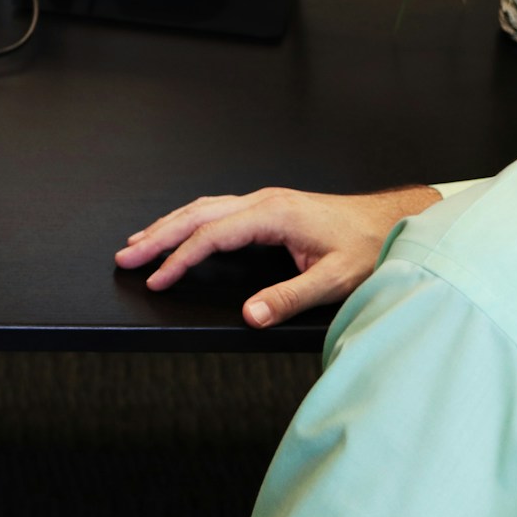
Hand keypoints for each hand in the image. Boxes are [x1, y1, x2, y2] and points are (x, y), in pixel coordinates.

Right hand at [115, 185, 440, 326]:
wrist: (392, 223)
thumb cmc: (368, 248)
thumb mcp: (335, 279)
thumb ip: (289, 297)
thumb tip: (250, 315)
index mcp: (273, 214)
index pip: (212, 236)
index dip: (179, 259)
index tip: (156, 280)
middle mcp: (263, 201)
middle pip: (197, 215)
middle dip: (157, 236)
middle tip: (125, 257)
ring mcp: (265, 201)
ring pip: (203, 208)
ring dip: (168, 226)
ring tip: (139, 244)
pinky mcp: (269, 208)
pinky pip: (217, 210)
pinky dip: (190, 221)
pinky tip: (180, 230)